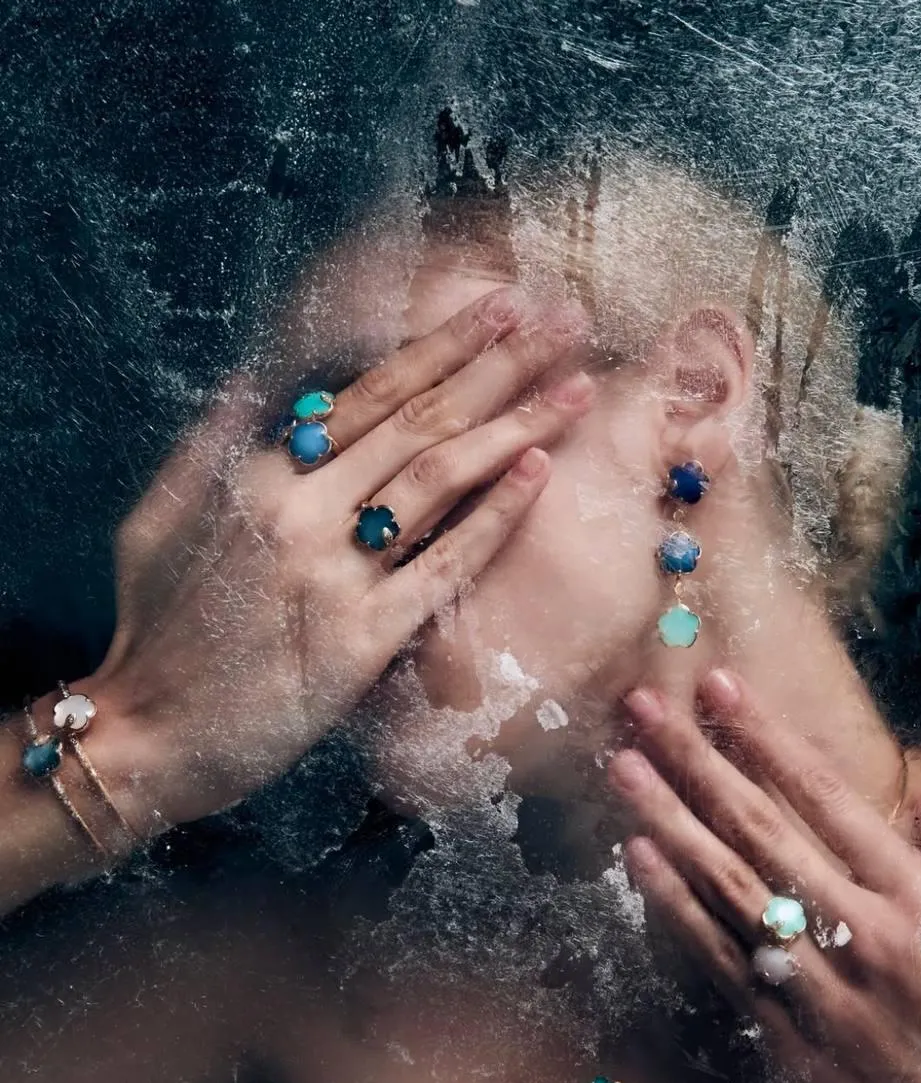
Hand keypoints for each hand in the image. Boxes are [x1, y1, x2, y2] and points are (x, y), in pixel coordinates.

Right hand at [76, 288, 591, 836]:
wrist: (147, 739)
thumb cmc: (152, 635)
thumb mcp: (153, 524)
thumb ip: (203, 449)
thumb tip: (252, 383)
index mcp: (256, 477)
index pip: (368, 394)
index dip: (441, 347)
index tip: (499, 308)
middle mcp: (300, 511)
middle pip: (419, 420)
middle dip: (499, 364)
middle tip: (563, 321)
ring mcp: (334, 574)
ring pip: (438, 478)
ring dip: (515, 426)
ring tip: (575, 386)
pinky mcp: (362, 640)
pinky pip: (442, 566)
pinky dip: (492, 516)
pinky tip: (538, 473)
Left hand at [609, 670, 920, 1082]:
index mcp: (916, 894)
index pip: (823, 794)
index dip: (766, 736)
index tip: (718, 686)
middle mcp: (859, 929)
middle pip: (759, 827)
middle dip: (696, 759)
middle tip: (642, 707)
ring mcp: (816, 984)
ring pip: (725, 886)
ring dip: (668, 819)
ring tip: (623, 765)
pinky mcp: (787, 1035)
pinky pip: (718, 959)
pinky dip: (674, 907)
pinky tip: (636, 857)